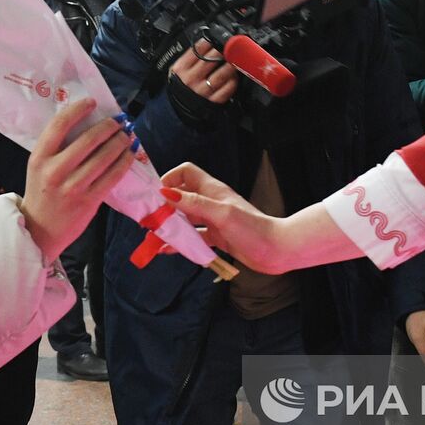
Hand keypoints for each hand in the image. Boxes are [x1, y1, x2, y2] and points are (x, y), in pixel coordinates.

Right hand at [21, 99, 134, 260]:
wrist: (40, 230)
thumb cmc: (42, 192)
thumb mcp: (40, 166)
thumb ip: (57, 147)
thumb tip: (87, 122)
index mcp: (39, 158)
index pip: (59, 125)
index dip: (78, 109)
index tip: (92, 102)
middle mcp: (55, 171)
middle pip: (88, 139)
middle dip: (109, 126)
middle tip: (119, 121)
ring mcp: (73, 187)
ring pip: (104, 157)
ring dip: (120, 142)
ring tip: (127, 135)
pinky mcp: (89, 201)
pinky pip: (112, 176)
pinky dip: (124, 162)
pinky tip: (129, 154)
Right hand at [160, 162, 285, 271]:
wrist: (277, 250)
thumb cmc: (253, 229)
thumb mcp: (221, 214)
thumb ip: (194, 204)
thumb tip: (166, 193)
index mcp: (213, 190)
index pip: (186, 173)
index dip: (170, 178)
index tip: (156, 195)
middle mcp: (211, 202)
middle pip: (181, 197)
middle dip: (164, 206)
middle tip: (148, 219)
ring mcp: (214, 220)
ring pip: (186, 219)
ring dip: (170, 225)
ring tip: (153, 236)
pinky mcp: (217, 237)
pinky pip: (194, 237)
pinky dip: (180, 242)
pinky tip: (167, 250)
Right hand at [169, 40, 237, 104]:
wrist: (175, 110)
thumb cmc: (179, 87)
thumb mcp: (177, 70)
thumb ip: (189, 57)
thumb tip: (206, 43)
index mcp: (181, 68)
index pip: (197, 50)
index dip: (209, 42)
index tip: (216, 40)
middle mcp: (191, 79)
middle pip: (210, 60)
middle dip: (222, 51)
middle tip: (229, 48)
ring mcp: (202, 91)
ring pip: (221, 74)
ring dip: (230, 65)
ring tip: (235, 61)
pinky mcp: (212, 101)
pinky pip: (226, 89)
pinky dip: (233, 81)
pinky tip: (234, 76)